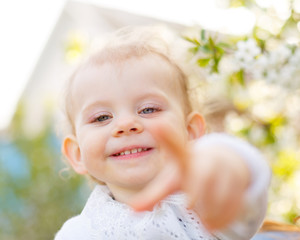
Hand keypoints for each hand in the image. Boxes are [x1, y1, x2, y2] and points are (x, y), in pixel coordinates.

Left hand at [129, 126, 249, 230]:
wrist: (221, 164)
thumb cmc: (189, 172)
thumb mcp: (171, 181)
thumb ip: (153, 194)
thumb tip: (131, 209)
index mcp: (184, 158)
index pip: (175, 147)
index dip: (166, 137)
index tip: (156, 123)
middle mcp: (204, 160)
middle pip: (202, 176)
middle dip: (197, 192)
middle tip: (189, 206)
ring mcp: (224, 168)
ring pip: (221, 193)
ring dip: (211, 211)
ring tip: (204, 220)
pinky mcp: (238, 180)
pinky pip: (234, 203)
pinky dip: (224, 217)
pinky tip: (216, 222)